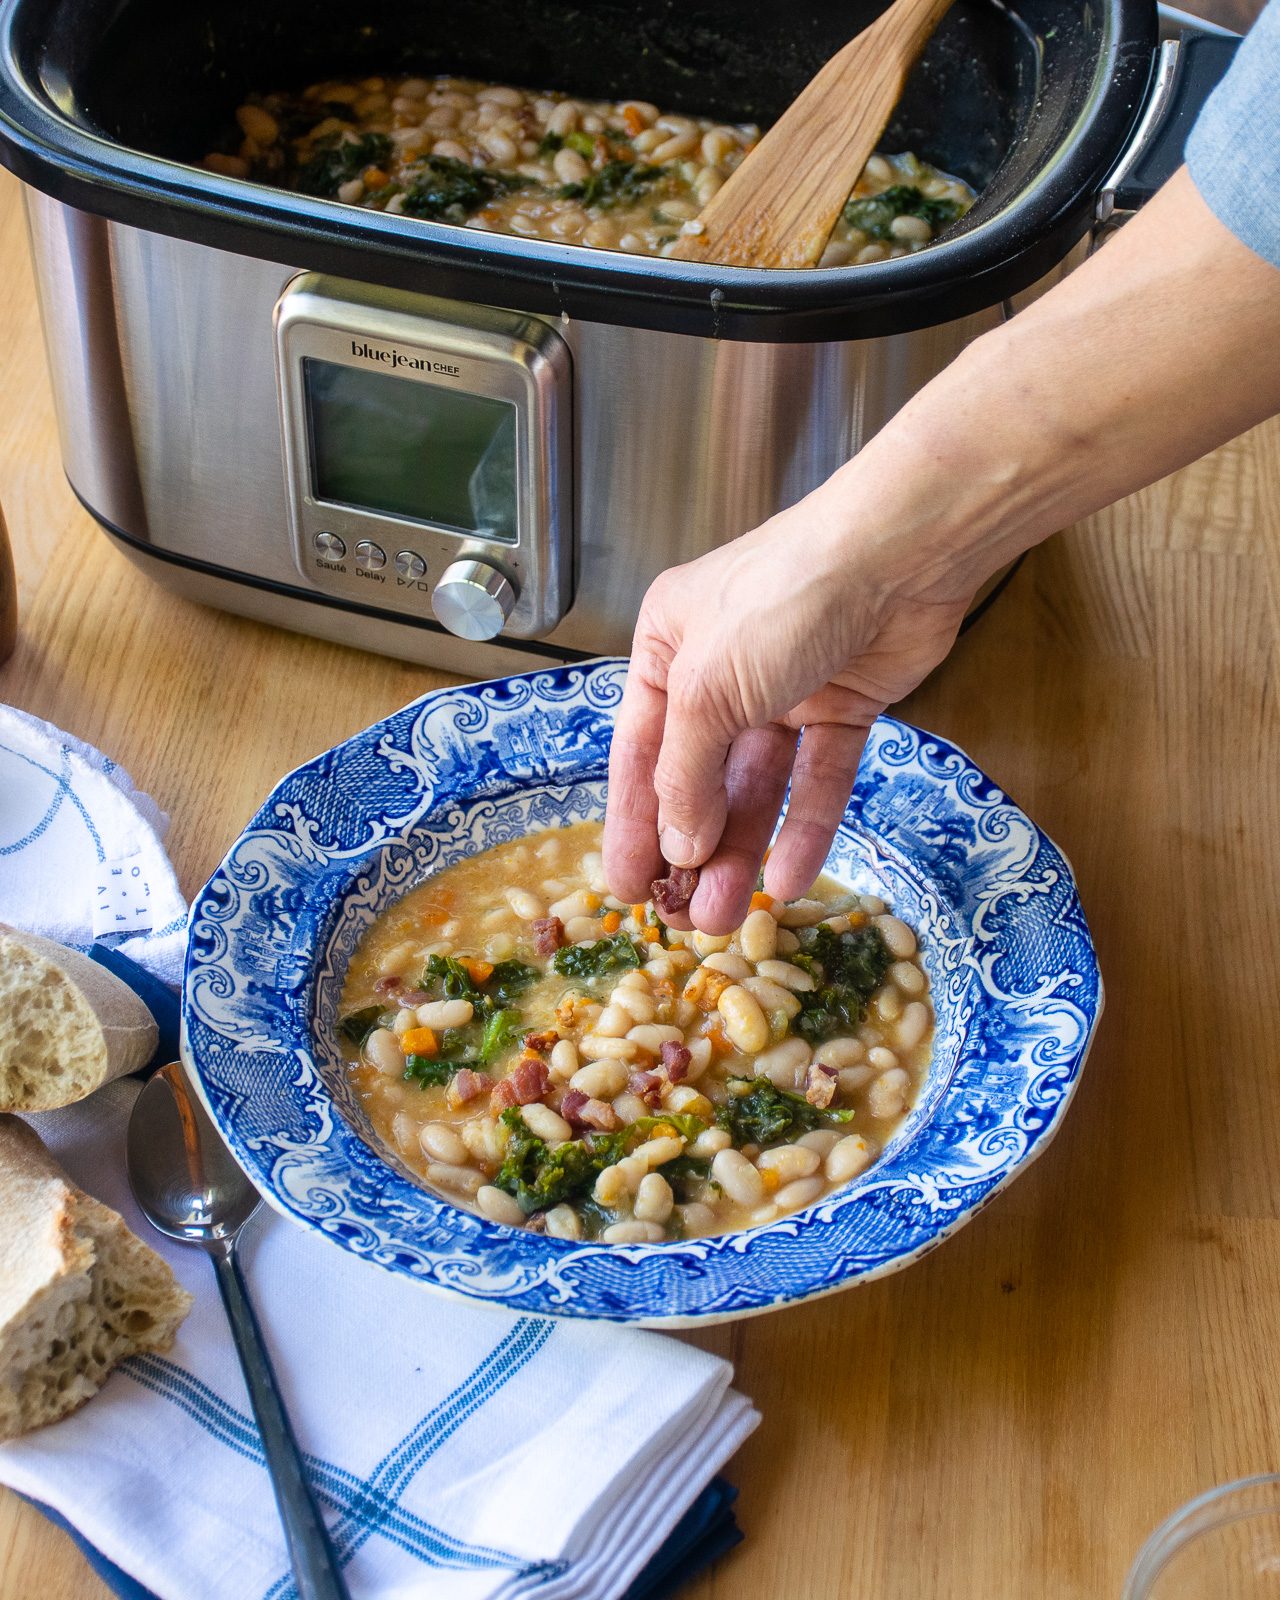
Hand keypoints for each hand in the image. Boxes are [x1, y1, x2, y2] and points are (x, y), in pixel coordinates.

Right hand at [603, 475, 976, 934]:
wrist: (900, 555)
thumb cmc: (783, 598)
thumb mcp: (707, 687)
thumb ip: (686, 773)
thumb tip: (679, 845)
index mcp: (667, 649)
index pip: (640, 752)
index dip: (632, 824)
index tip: (625, 887)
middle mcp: (721, 671)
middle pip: (700, 778)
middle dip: (693, 850)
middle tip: (684, 917)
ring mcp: (785, 690)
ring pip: (758, 787)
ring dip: (743, 850)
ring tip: (728, 914)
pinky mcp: (844, 706)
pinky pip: (817, 779)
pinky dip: (805, 826)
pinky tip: (790, 876)